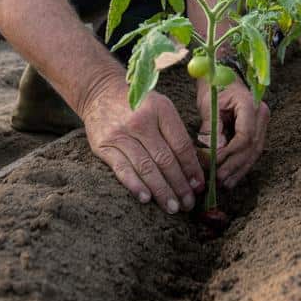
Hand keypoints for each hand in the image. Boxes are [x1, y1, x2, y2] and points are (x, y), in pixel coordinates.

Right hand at [80, 74, 205, 213]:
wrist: (100, 93)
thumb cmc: (139, 106)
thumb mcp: (162, 109)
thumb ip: (178, 134)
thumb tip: (200, 165)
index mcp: (161, 110)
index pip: (181, 144)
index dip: (192, 168)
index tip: (199, 186)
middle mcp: (141, 121)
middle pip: (165, 159)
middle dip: (179, 185)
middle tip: (189, 203)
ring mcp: (120, 134)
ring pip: (146, 168)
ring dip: (161, 191)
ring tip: (173, 207)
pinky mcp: (103, 146)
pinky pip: (122, 170)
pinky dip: (135, 185)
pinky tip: (146, 198)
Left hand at [195, 77, 270, 188]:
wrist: (223, 76)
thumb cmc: (215, 87)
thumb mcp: (209, 104)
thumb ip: (212, 127)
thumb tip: (215, 152)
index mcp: (250, 105)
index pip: (245, 136)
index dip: (230, 153)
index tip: (214, 163)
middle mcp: (261, 115)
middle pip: (252, 147)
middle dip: (235, 166)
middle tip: (218, 180)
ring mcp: (262, 123)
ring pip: (254, 152)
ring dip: (239, 170)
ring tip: (225, 184)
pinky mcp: (258, 131)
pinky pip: (252, 151)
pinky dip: (241, 165)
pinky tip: (231, 178)